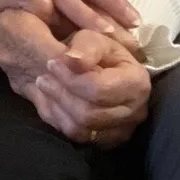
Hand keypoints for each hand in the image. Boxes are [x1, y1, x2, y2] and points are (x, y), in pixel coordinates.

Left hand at [0, 11, 149, 147]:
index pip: (98, 89)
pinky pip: (78, 138)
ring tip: (44, 87)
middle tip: (42, 77)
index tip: (51, 63)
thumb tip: (71, 59)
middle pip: (88, 113)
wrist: (108, 69)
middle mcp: (135, 112)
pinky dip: (60, 121)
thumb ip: (85, 47)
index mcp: (137, 83)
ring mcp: (123, 130)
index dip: (71, 78)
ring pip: (81, 128)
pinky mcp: (108, 141)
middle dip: (61, 94)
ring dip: (57, 107)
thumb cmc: (101, 51)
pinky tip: (51, 103)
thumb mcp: (94, 38)